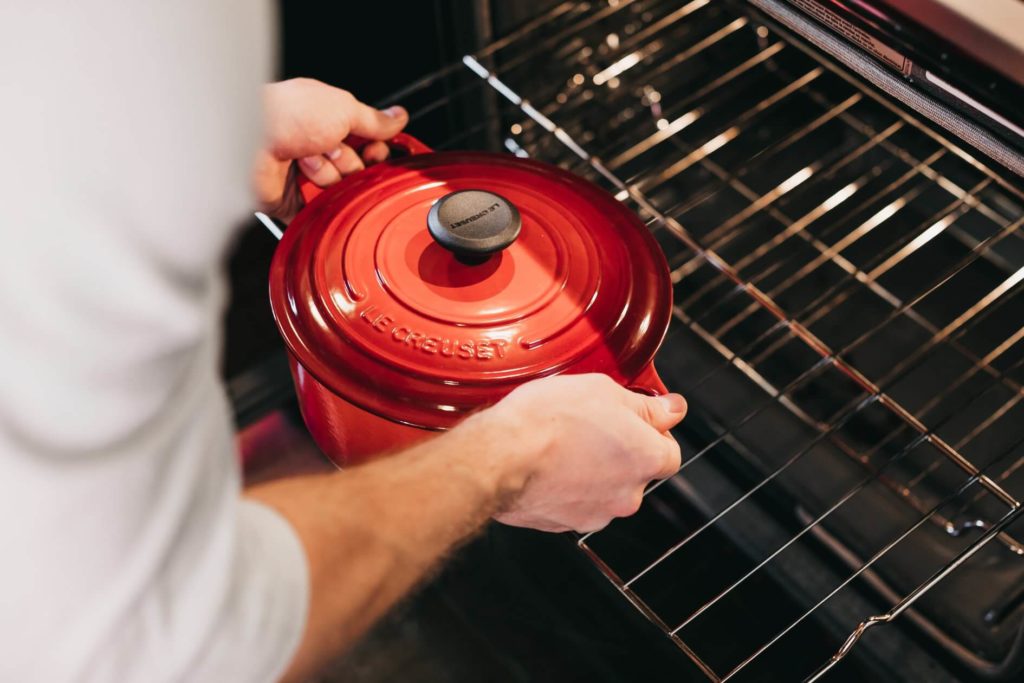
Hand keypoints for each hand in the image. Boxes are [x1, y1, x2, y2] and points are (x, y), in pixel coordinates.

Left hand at [254, 78, 408, 220]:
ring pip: (340, 190)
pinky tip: (303, 183)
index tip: (375, 152)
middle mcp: (317, 147)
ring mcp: (305, 175)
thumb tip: (399, 117)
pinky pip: (321, 212)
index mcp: (329, 122)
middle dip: (348, 163)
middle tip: (330, 149)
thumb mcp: (342, 108)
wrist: (249, 140)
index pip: (368, 145)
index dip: (376, 152)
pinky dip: (317, 201)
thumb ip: (374, 120)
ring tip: (305, 162)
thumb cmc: (288, 115)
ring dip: (327, 176)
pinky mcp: (293, 201)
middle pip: (357, 170)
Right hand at [476, 373, 686, 532]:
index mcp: (646, 459)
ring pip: (604, 489)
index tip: (635, 419)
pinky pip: (574, 503)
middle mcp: (628, 494)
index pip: (669, 452)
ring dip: (592, 471)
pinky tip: (547, 464)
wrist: (500, 457)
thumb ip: (646, 405)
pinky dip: (566, 487)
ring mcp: (596, 514)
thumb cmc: (548, 420)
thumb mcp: (604, 390)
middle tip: (590, 426)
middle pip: (635, 473)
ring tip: (562, 444)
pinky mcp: (563, 525)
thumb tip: (672, 408)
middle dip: (618, 452)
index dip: (652, 433)